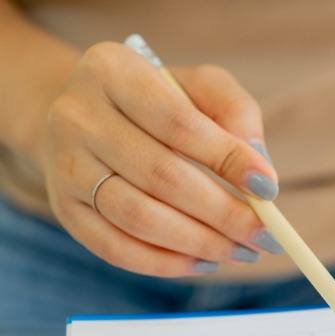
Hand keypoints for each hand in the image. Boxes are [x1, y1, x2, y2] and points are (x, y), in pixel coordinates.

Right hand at [41, 42, 281, 276]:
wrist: (87, 117)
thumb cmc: (160, 100)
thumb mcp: (200, 87)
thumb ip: (235, 112)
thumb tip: (259, 167)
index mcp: (112, 71)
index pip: (178, 123)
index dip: (228, 159)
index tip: (269, 189)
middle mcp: (77, 117)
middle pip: (160, 176)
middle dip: (223, 213)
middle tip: (265, 235)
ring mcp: (65, 166)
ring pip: (138, 217)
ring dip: (199, 243)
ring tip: (242, 251)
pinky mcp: (64, 209)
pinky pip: (114, 248)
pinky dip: (165, 263)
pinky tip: (204, 262)